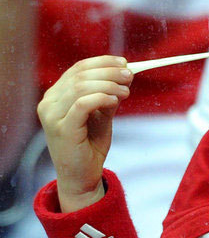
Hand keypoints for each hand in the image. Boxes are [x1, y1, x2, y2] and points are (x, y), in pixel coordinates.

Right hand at [37, 56, 133, 212]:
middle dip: (109, 72)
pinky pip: (82, 104)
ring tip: (126, 91)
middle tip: (130, 75)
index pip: (79, 68)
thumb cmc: (90, 143)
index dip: (103, 62)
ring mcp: (52, 116)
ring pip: (81, 87)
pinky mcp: (61, 129)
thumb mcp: (102, 113)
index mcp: (56, 95)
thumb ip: (108, 94)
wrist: (83, 175)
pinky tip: (115, 100)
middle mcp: (49, 103)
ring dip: (109, 84)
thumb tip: (125, 73)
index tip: (124, 63)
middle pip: (80, 75)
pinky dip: (101, 97)